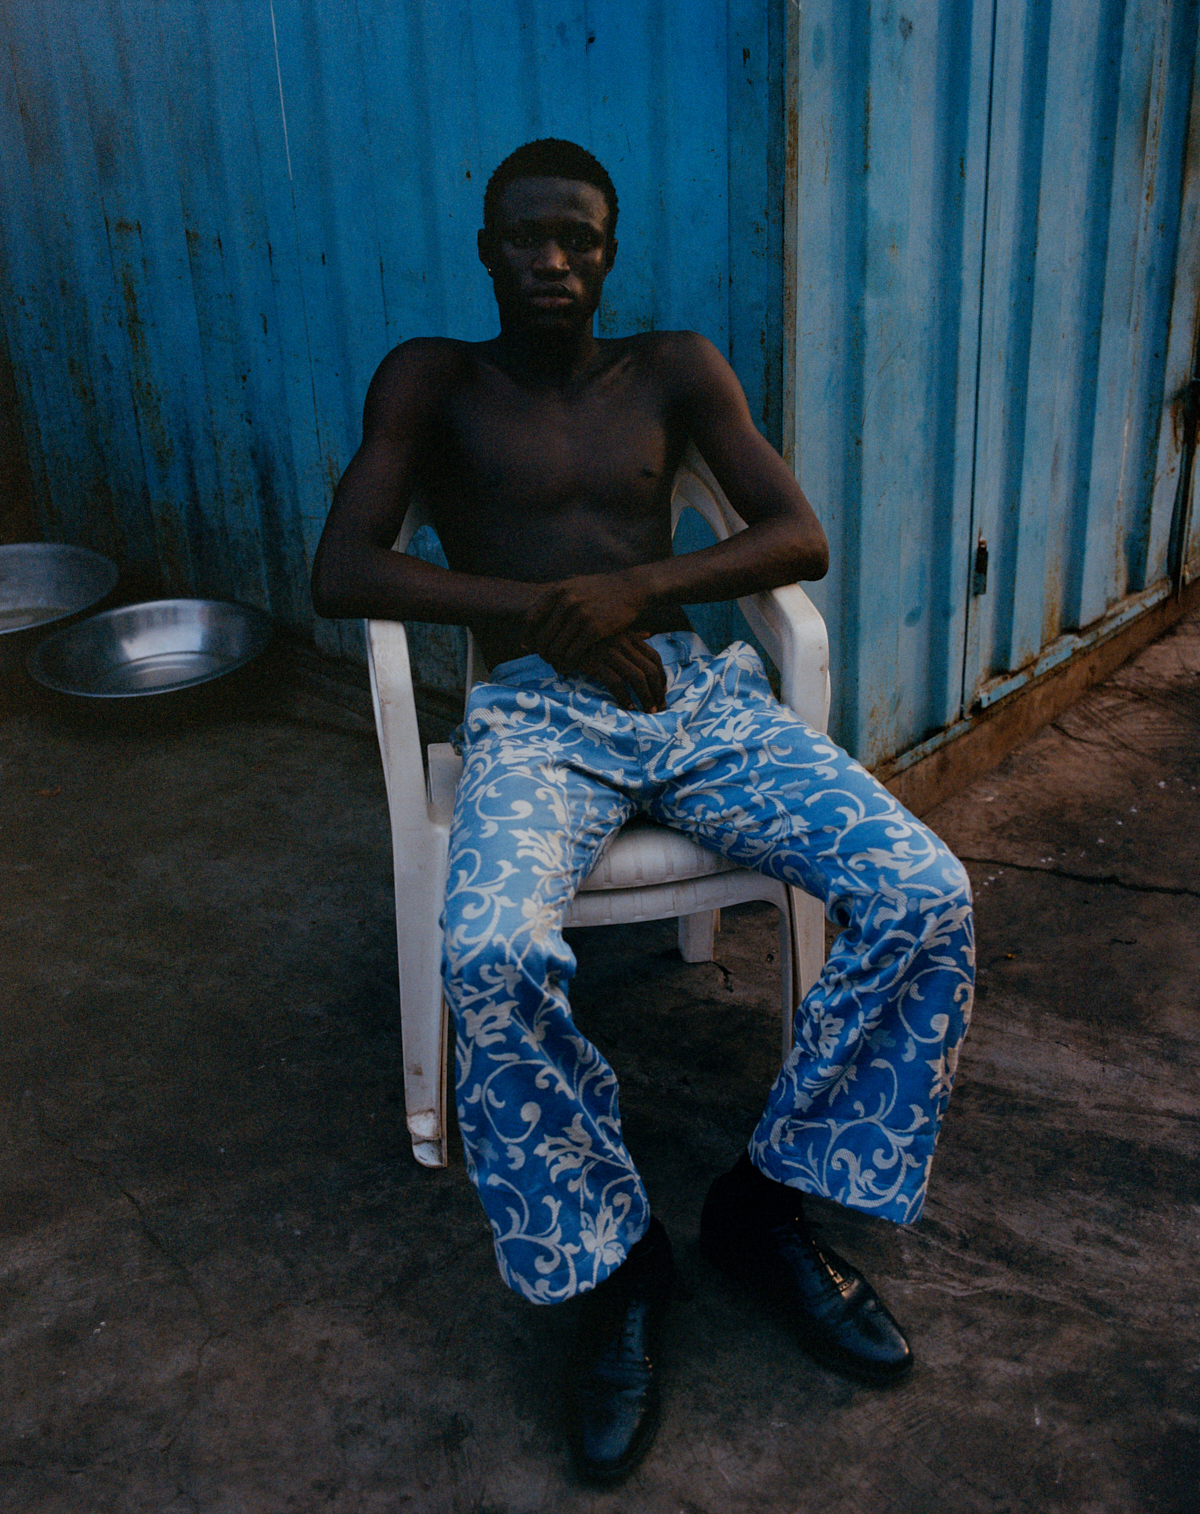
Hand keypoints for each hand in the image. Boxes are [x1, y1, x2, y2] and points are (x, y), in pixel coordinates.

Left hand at [524, 573, 646, 671]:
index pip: (531, 618)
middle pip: (542, 637)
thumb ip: (556, 599)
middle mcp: (566, 602)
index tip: (526, 646)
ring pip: (556, 648)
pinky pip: (572, 654)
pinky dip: (568, 664)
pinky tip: (568, 668)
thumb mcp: (576, 585)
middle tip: (546, 659)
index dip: (527, 635)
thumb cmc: (602, 590)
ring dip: (554, 661)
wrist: (632, 589)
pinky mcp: (594, 630)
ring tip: (557, 665)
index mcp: (558, 591)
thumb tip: (532, 615)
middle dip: (541, 652)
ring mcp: (580, 615)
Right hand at [577, 631, 666, 711]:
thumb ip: (631, 633)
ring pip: (636, 678)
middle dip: (657, 691)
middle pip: (649, 670)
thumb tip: (649, 633)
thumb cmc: (587, 637)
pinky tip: (628, 707)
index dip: (662, 677)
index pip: (654, 657)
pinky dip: (624, 697)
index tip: (662, 692)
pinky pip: (616, 683)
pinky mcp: (595, 663)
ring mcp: (609, 652)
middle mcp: (622, 643)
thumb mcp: (611, 631)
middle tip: (659, 706)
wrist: (559, 637)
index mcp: (629, 636)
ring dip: (645, 697)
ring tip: (648, 710)